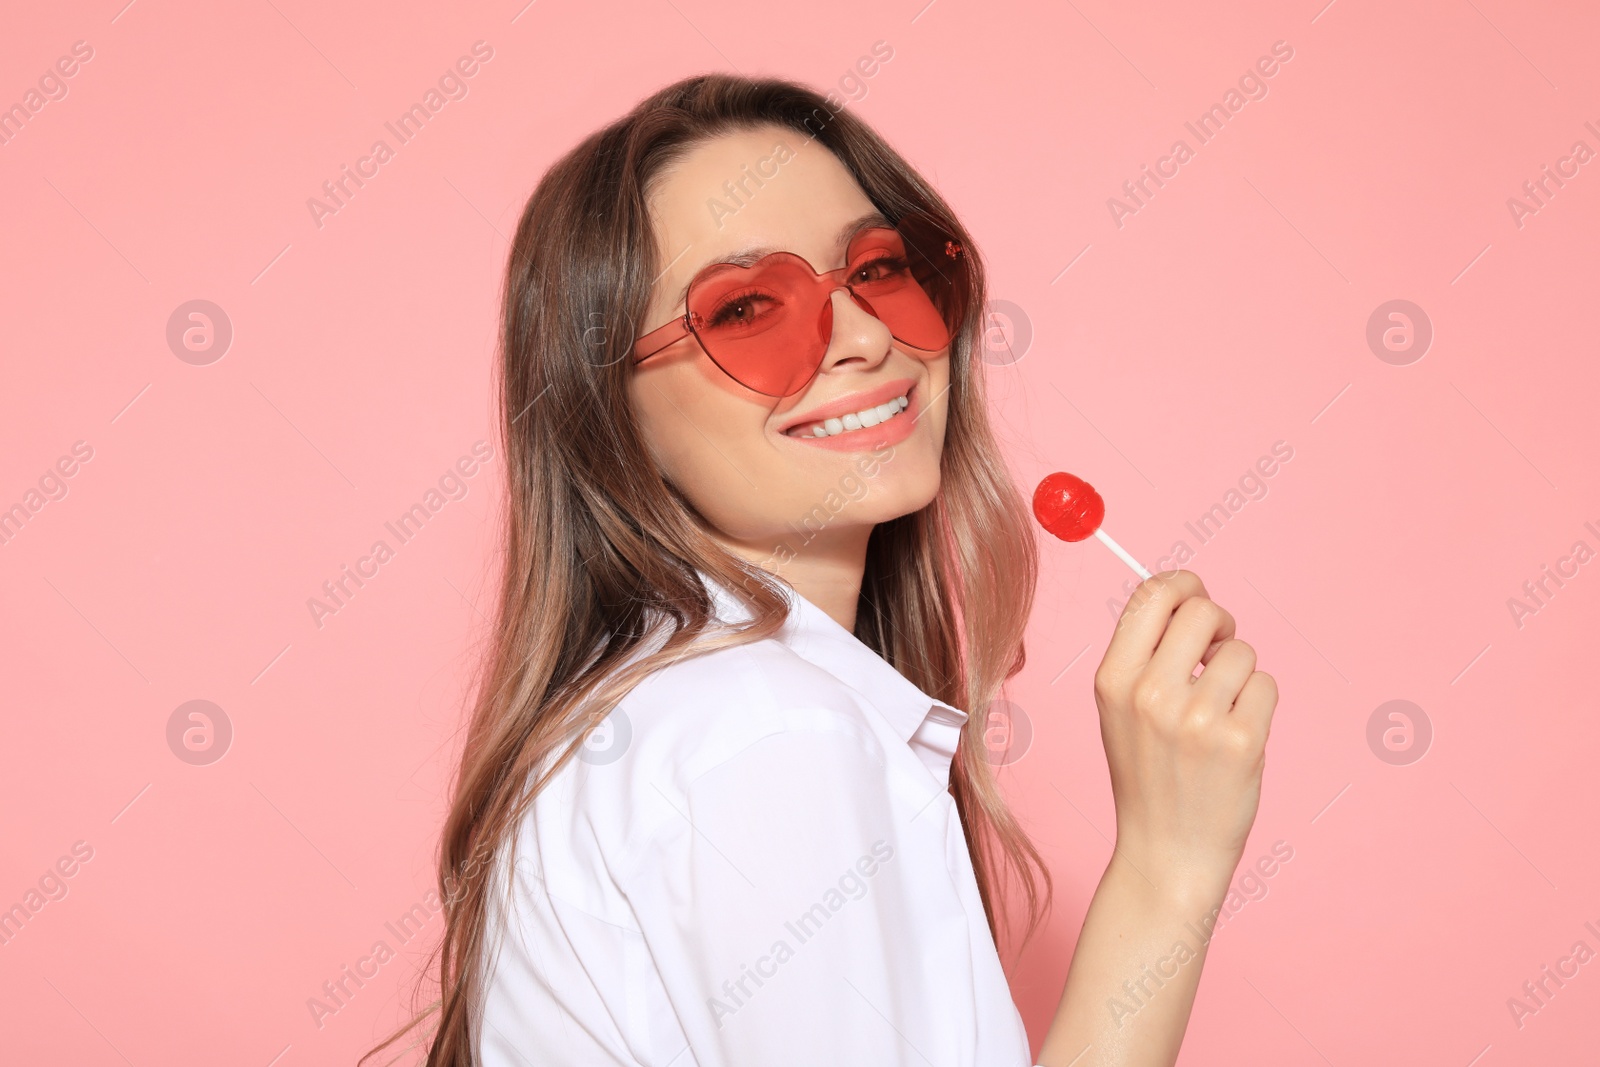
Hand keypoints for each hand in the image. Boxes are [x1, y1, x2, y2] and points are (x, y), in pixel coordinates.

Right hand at [1091, 569, 1277, 904]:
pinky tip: (1237, 736)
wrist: (1166, 853)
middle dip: (1218, 624)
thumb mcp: (1120, 709)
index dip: (1183, 584)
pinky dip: (1259, 704)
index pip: (1152, 594)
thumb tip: (1186, 594)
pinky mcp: (1242, 740)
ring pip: (1241, 650)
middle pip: (1202, 609)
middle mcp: (1150, 693)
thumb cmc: (1148, 775)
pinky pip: (1265, 684)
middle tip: (1217, 654)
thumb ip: (1143, 653)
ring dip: (1239, 674)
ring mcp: (1197, 717)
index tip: (1196, 598)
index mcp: (1112, 680)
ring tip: (1220, 713)